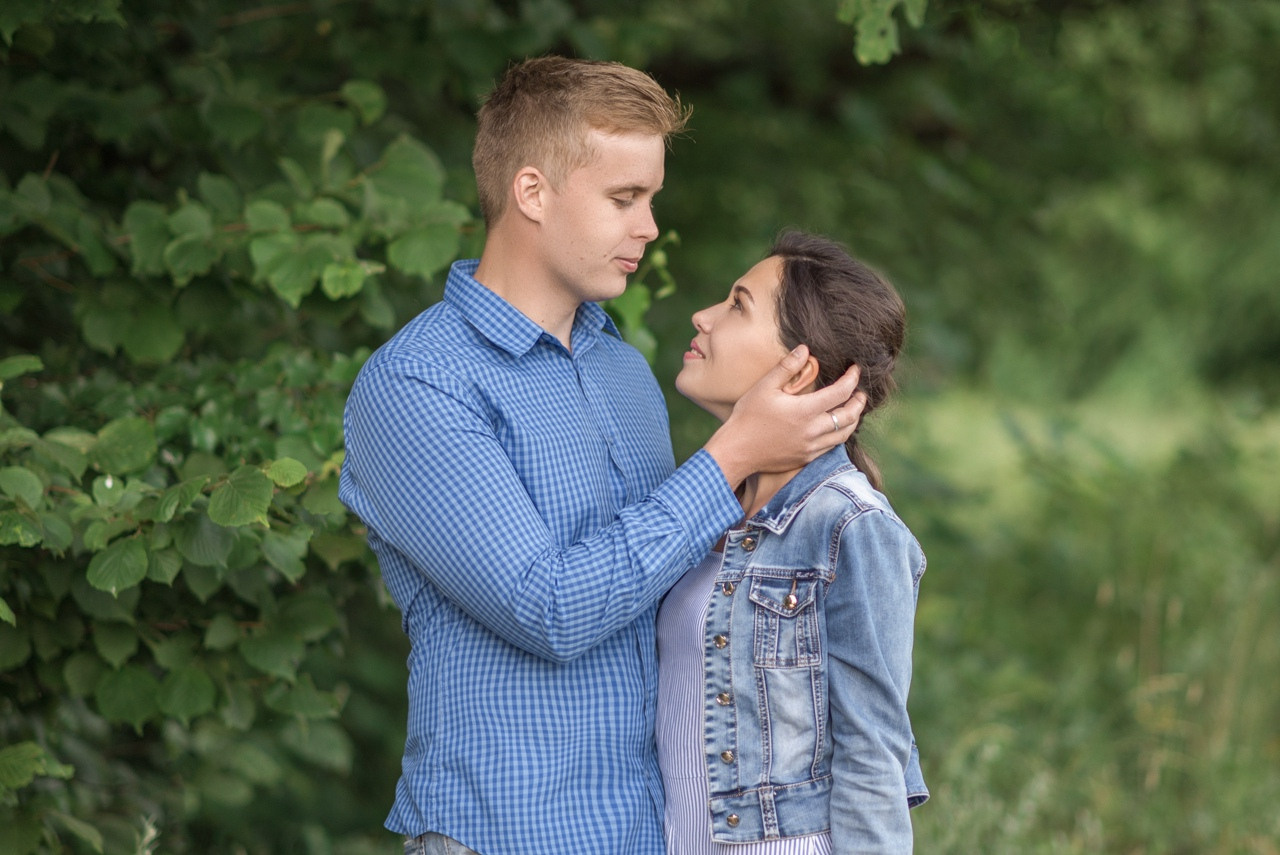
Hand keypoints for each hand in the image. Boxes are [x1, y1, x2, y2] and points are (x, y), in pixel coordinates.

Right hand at [703, 345, 866, 486]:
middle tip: (860, 392)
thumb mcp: (764, 387)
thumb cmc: (748, 416)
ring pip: (844, 434)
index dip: (852, 379)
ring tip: (852, 408)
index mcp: (804, 411)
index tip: (855, 370)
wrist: (736, 450)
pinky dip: (839, 434)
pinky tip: (834, 426)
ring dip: (853, 420)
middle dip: (859, 402)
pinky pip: (831, 446)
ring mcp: (810, 447)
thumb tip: (804, 349)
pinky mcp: (806, 457)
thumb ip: (787, 367)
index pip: (840, 393)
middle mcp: (812, 431)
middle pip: (849, 416)